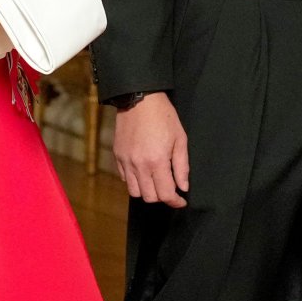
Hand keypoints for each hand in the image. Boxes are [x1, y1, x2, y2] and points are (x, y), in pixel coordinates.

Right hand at [112, 91, 188, 207]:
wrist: (139, 99)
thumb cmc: (163, 116)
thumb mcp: (180, 139)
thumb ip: (182, 166)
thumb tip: (183, 187)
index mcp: (157, 161)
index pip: (165, 194)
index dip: (175, 201)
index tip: (181, 200)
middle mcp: (139, 165)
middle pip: (149, 197)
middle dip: (162, 197)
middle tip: (170, 189)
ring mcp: (126, 161)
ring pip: (135, 192)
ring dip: (147, 191)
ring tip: (155, 182)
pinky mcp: (118, 156)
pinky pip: (125, 178)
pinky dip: (135, 181)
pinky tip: (143, 171)